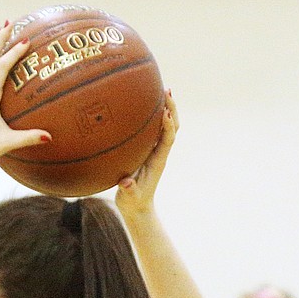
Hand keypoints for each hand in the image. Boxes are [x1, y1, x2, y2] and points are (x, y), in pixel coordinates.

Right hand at [115, 91, 176, 217]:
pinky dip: (155, 116)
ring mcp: (155, 151)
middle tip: (166, 90)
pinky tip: (147, 105)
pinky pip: (155, 130)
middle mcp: (159, 153)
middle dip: (171, 108)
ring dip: (167, 108)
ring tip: (162, 90)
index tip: (164, 111)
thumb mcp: (130, 197)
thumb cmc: (133, 201)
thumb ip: (129, 189)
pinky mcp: (149, 151)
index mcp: (157, 161)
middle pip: (172, 127)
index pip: (167, 139)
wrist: (138, 207)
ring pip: (166, 126)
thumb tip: (126, 183)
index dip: (167, 125)